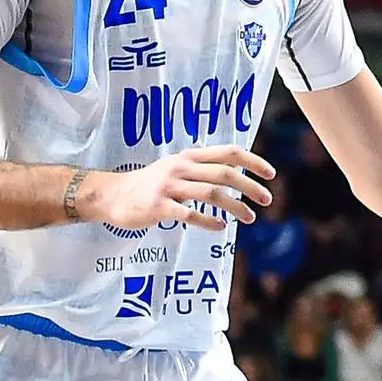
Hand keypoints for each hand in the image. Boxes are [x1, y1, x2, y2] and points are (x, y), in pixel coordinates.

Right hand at [85, 148, 271, 231]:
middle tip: (266, 199)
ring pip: (211, 194)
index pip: (228, 152)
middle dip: (250, 186)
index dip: (253, 161)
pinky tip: (221, 228)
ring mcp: (169, 187)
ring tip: (249, 218)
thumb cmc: (149, 183)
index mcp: (189, 157)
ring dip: (235, 207)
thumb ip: (202, 167)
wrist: (111, 195)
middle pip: (225, 173)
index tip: (271, 173)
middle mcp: (181, 168)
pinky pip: (188, 214)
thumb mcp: (176, 167)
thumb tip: (235, 170)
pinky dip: (208, 221)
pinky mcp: (158, 206)